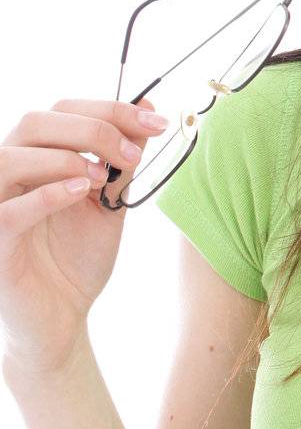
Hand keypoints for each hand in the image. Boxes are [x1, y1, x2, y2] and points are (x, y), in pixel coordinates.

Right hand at [0, 97, 169, 376]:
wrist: (62, 319)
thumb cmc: (77, 258)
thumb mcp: (108, 203)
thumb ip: (121, 161)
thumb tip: (149, 110)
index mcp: (35, 157)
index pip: (63, 110)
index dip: (111, 109)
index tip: (158, 121)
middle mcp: (8, 174)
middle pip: (36, 122)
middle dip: (93, 127)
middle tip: (133, 154)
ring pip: (9, 157)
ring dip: (63, 156)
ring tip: (99, 176)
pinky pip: (7, 212)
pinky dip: (43, 195)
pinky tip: (79, 192)